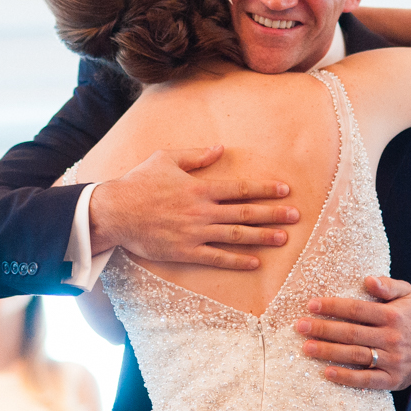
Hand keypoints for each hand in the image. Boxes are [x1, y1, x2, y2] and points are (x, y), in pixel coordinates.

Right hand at [88, 146, 296, 269]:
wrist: (115, 211)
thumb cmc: (139, 182)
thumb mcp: (166, 158)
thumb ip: (196, 156)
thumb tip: (220, 149)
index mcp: (200, 188)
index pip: (241, 189)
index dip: (265, 189)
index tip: (285, 190)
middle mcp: (202, 211)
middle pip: (245, 213)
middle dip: (273, 214)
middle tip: (295, 216)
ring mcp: (195, 233)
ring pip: (236, 236)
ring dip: (262, 237)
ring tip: (283, 238)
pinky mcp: (185, 252)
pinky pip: (217, 258)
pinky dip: (237, 260)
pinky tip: (255, 262)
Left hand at [295, 276, 410, 390]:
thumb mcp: (407, 295)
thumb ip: (388, 285)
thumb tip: (368, 280)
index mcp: (393, 316)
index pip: (357, 310)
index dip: (333, 307)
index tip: (311, 305)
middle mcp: (392, 338)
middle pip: (351, 333)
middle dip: (323, 329)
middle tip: (299, 326)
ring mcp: (392, 361)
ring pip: (355, 355)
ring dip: (329, 352)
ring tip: (306, 347)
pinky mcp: (392, 380)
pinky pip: (366, 380)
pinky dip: (346, 377)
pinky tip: (327, 372)